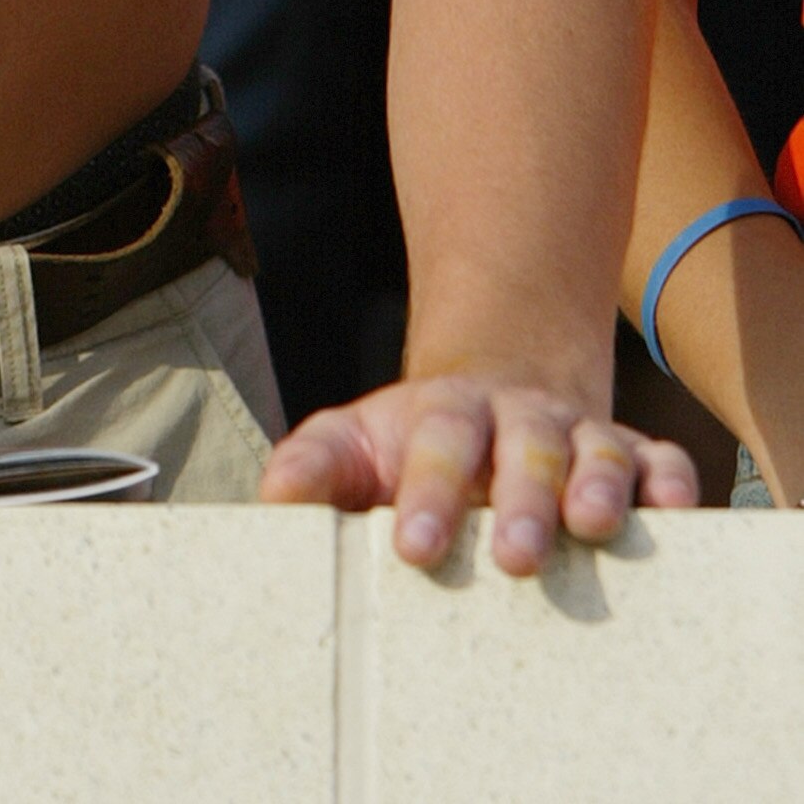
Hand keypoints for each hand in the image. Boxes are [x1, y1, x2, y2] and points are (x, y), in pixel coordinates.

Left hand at [260, 373, 698, 572]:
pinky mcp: (634, 456)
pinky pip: (662, 462)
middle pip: (522, 448)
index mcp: (448, 415)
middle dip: (519, 501)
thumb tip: (273, 497)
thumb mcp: (358, 442)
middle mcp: (518, 420)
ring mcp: (579, 436)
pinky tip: (674, 514)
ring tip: (591, 528)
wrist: (499, 389)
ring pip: (596, 452)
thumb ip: (316, 465)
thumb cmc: (418, 443)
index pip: (438, 442)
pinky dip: (671, 483)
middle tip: (512, 557)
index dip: (428, 491)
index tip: (414, 546)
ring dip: (596, 487)